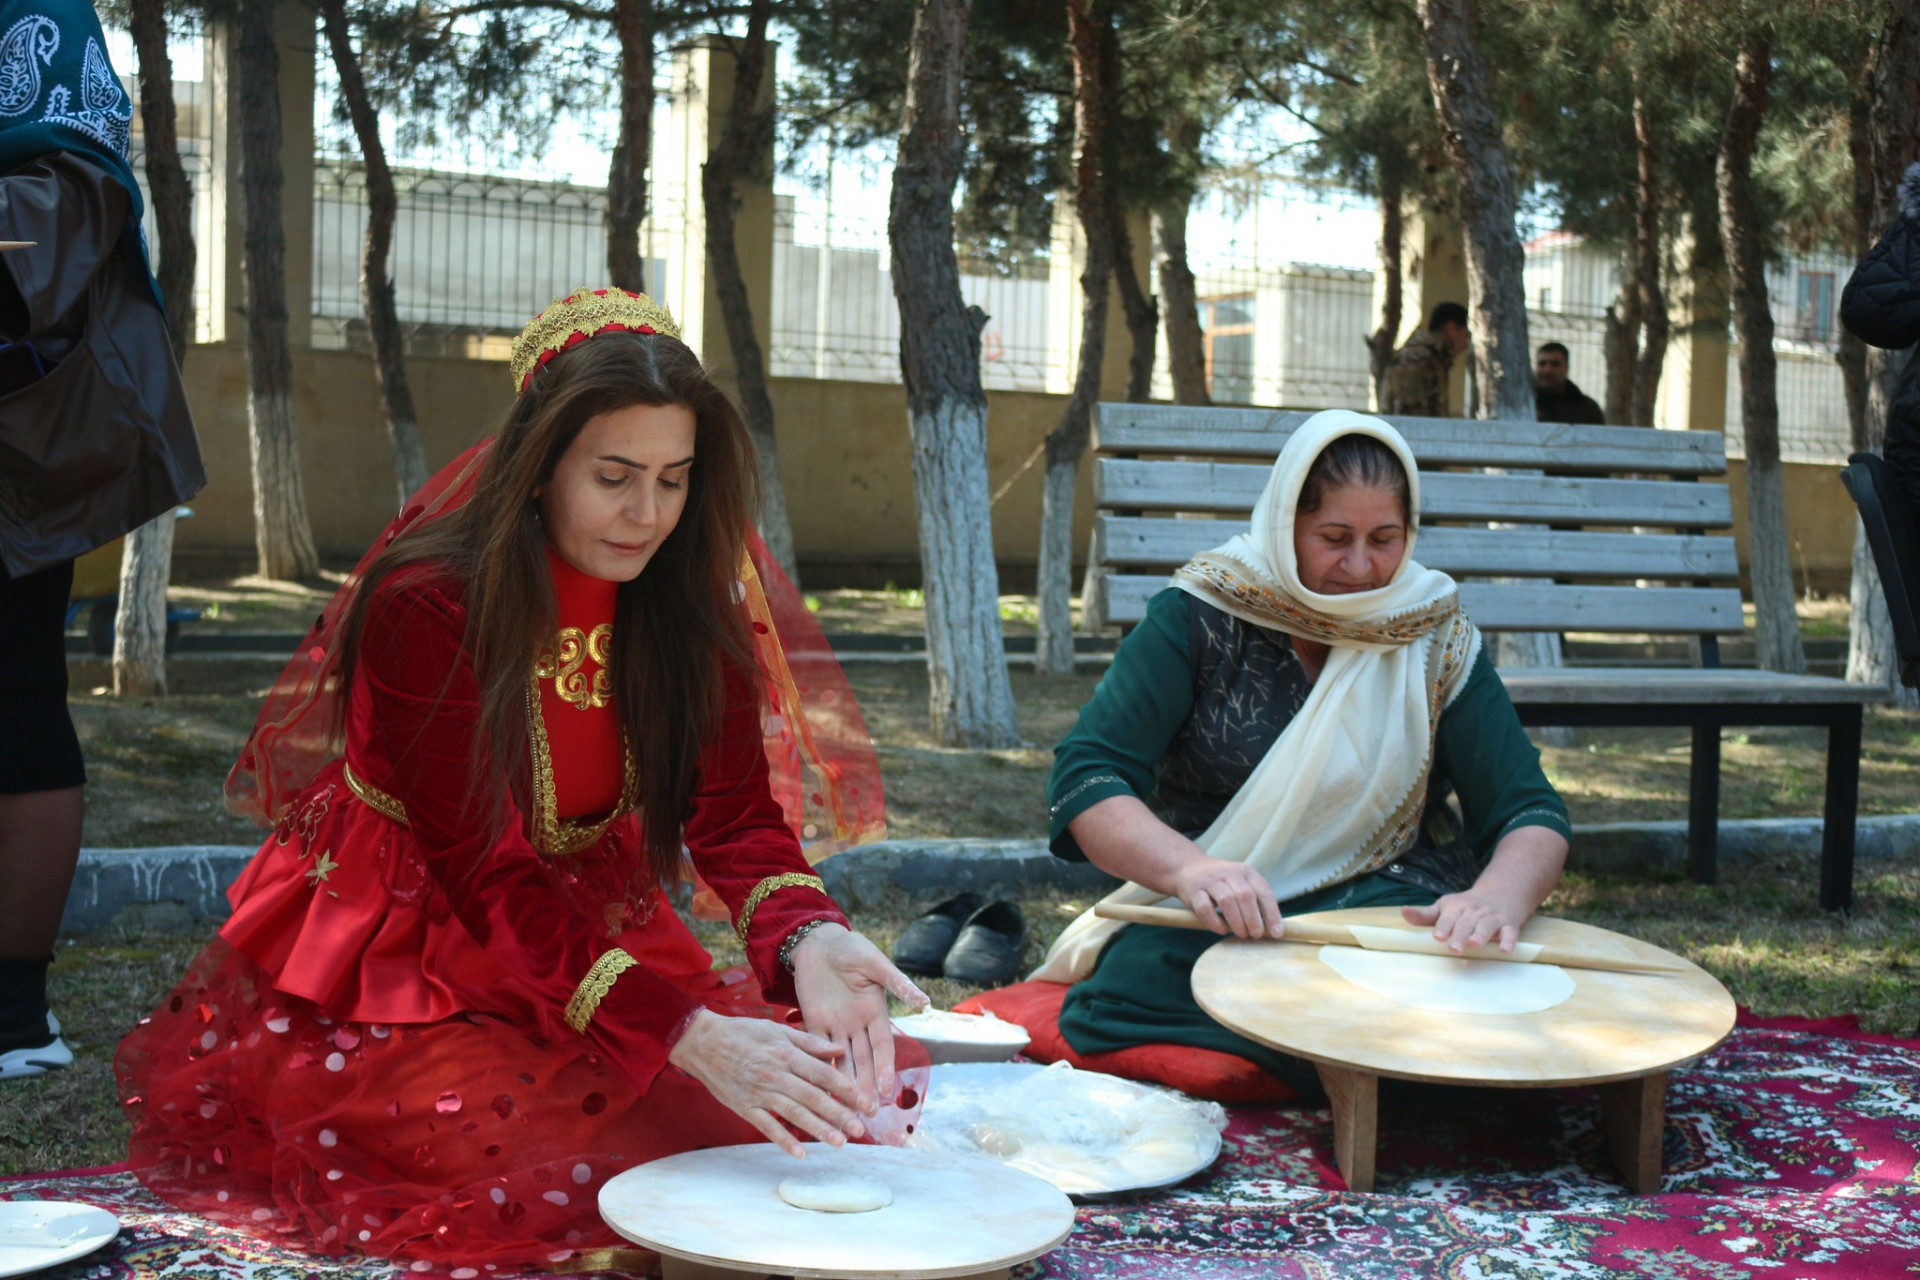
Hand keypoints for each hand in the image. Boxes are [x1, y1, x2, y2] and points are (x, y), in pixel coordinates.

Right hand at [667, 1009, 871, 1157]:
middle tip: (859, 1130)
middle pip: (813, 1098)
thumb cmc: (743, 1033)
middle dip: (839, 1115)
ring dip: (818, 1129)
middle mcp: (776, 1074)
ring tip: (839, 1143)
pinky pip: (767, 1126)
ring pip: (794, 1114)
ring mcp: (759, 1093)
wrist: (703, 1043)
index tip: (865, 1102)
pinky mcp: (744, 1107)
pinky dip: (782, 1140)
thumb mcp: (777, 1030)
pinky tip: (799, 1153)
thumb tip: (839, 1051)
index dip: (846, 1089)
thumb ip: (809, 1042)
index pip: (823, 1074)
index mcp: (786, 1054)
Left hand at [790, 923, 927, 1109]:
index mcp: (875, 1011)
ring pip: (842, 1061)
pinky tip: (820, 1089)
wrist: (819, 942)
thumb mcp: (875, 963)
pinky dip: (820, 1068)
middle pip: (863, 1061)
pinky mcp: (814, 1023)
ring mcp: (835, 1026)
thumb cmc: (851, 948)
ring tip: (848, 1110)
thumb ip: (896, 982)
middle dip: (866, 1086)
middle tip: (869, 1113)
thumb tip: (925, 1002)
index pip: (881, 1046)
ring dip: (845, 1085)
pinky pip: (817, 1049)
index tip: (886, 1090)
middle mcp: (857, 1024)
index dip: (884, 1068)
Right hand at [1170, 856, 1281, 937]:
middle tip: (1256, 935)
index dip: (1272, 914)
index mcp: (1246, 871)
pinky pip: (1205, 908)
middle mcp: (1229, 872)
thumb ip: (1255, 900)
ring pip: (1227, 900)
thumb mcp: (1240, 883)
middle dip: (1254, 919)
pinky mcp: (1194, 890)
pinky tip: (1221, 930)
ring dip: (1237, 921)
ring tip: (1241, 934)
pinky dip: (1215, 922)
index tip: (1276, 933)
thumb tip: (1273, 928)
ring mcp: (1210, 880)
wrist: (1189, 867)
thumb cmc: (1222, 882)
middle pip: (1245, 896)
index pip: (1264, 892)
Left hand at [1401, 889, 1531, 953]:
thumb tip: (1403, 913)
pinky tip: (1506, 949)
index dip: (1443, 927)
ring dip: (1481, 935)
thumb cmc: (1466, 905)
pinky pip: (1510, 932)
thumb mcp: (1445, 906)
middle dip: (1460, 935)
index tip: (1437, 937)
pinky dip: (1509, 940)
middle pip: (1466, 924)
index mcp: (1456, 908)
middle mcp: (1473, 912)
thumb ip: (1425, 914)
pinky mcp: (1508, 925)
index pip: (1448, 918)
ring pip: (1486, 926)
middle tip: (1454, 947)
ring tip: (1475, 944)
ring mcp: (1492, 918)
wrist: (1501, 892)